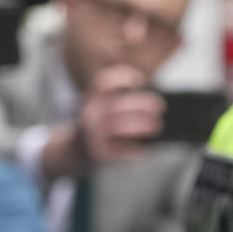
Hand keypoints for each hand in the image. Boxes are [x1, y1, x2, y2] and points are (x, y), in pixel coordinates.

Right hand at [42, 65, 163, 178]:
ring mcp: (91, 135)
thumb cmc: (99, 126)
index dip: (121, 77)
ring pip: (117, 126)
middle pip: (115, 105)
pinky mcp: (96, 154)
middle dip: (141, 104)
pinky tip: (145, 149)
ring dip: (140, 124)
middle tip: (159, 106)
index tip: (141, 79)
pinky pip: (118, 151)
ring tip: (157, 125)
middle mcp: (89, 115)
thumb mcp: (102, 109)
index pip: (102, 83)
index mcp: (91, 100)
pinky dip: (134, 150)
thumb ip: (121, 103)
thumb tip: (153, 104)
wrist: (72, 152)